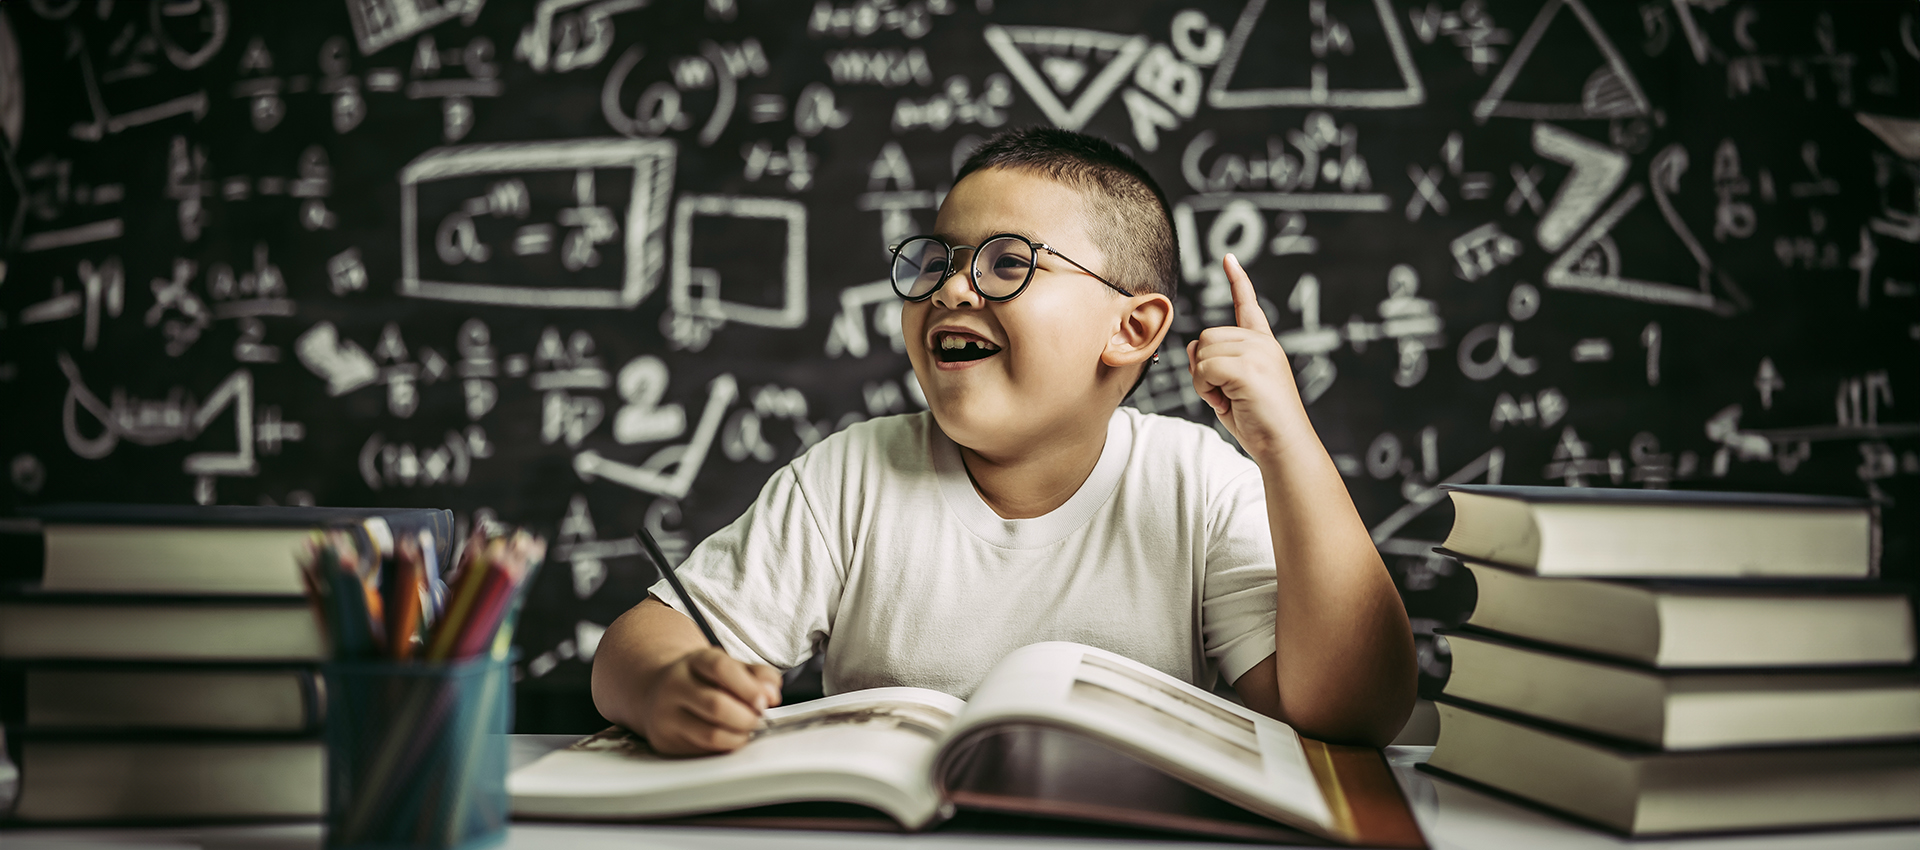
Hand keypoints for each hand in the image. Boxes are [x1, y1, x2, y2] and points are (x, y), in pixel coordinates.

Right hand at [638, 646, 782, 755]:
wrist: (657, 691)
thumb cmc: (702, 679)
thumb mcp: (729, 667)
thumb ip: (757, 674)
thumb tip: (773, 692)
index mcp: (694, 661)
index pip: (721, 669)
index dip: (748, 687)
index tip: (767, 701)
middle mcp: (675, 685)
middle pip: (716, 705)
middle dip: (747, 717)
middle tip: (759, 719)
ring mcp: (666, 715)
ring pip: (710, 734)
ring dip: (739, 736)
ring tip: (747, 730)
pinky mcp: (665, 741)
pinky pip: (704, 750)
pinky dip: (725, 747)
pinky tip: (730, 738)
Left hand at [1187, 254, 1311, 463]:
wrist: (1284, 446)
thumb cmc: (1259, 423)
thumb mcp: (1233, 387)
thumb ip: (1215, 362)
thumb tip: (1193, 345)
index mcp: (1263, 345)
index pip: (1247, 306)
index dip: (1237, 281)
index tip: (1228, 259)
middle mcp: (1262, 343)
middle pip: (1206, 337)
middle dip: (1205, 368)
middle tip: (1227, 394)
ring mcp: (1257, 353)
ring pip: (1203, 352)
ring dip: (1205, 381)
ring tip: (1231, 399)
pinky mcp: (1248, 368)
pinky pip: (1204, 369)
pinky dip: (1206, 390)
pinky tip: (1228, 402)